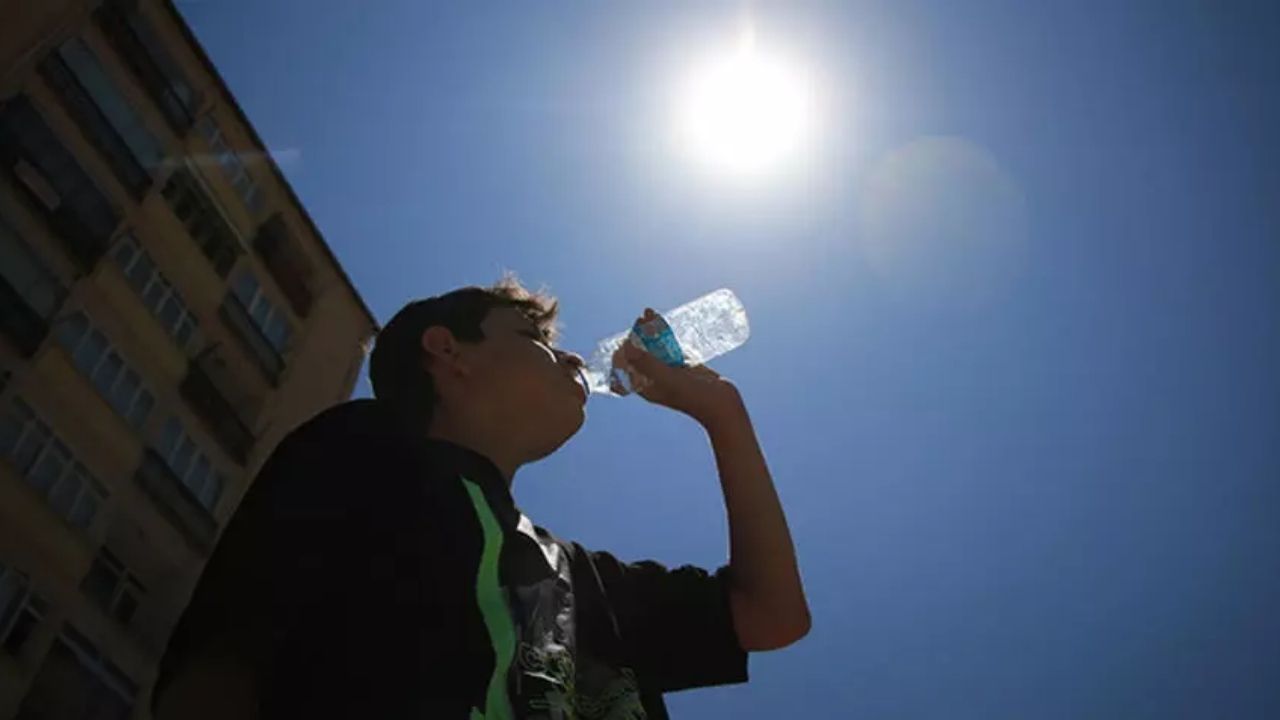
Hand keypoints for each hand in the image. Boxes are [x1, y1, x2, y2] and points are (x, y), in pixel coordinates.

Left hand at [612, 309, 744, 425]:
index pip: (625, 366)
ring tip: (649, 313)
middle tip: (640, 320)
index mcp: (645, 386)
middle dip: (637, 335)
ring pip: (655, 346)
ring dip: (649, 330)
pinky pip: (670, 345)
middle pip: (639, 353)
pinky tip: (662, 321)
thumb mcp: (668, 380)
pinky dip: (665, 333)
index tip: (630, 335)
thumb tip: (626, 347)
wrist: (723, 405)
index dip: (623, 350)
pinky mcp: (683, 364)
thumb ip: (648, 364)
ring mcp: (669, 370)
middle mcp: (654, 378)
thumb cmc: (695, 398)